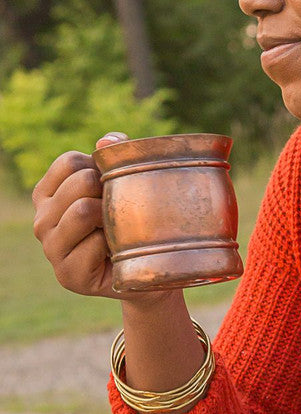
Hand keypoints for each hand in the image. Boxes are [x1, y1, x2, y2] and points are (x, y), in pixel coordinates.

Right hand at [32, 132, 136, 299]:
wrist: (147, 272)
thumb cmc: (131, 223)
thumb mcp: (122, 186)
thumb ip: (114, 156)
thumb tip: (107, 139)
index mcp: (47, 195)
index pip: (69, 162)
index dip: (99, 167)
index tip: (111, 187)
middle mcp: (41, 221)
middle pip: (79, 182)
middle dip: (110, 191)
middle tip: (120, 212)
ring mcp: (51, 249)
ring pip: (83, 210)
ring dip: (111, 217)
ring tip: (118, 230)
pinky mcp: (67, 274)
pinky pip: (96, 243)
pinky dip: (115, 245)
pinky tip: (116, 255)